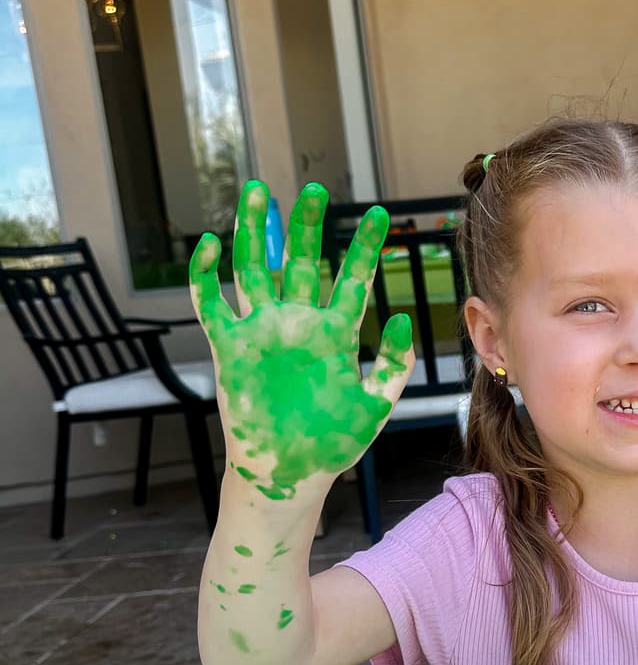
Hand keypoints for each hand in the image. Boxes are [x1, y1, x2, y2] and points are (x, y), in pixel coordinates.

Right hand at [190, 181, 413, 500]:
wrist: (288, 475)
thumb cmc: (333, 445)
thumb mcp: (375, 405)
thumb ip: (393, 364)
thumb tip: (404, 317)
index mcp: (335, 335)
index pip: (352, 281)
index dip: (363, 249)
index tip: (378, 217)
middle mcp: (297, 326)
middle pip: (298, 263)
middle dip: (305, 226)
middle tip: (313, 189)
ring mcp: (262, 334)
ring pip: (253, 271)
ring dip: (252, 233)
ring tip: (257, 193)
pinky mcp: (229, 349)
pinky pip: (212, 305)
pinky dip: (206, 276)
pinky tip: (208, 244)